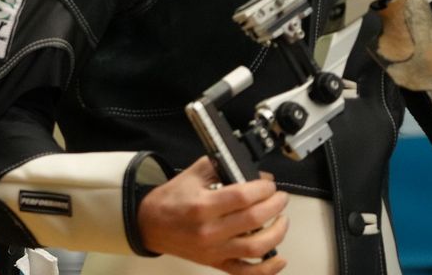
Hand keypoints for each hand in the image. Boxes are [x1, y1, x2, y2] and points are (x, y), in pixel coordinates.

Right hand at [138, 156, 288, 273]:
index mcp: (202, 206)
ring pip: (257, 247)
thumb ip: (220, 167)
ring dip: (277, 233)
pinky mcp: (215, 263)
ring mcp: (214, 250)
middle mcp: (210, 231)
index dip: (263, 188)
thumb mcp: (192, 174)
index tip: (268, 184)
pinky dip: (267, 269)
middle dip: (275, 205)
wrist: (150, 224)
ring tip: (282, 220)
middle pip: (254, 219)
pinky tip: (278, 258)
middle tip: (279, 197)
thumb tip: (252, 172)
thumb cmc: (170, 200)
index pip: (243, 196)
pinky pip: (246, 272)